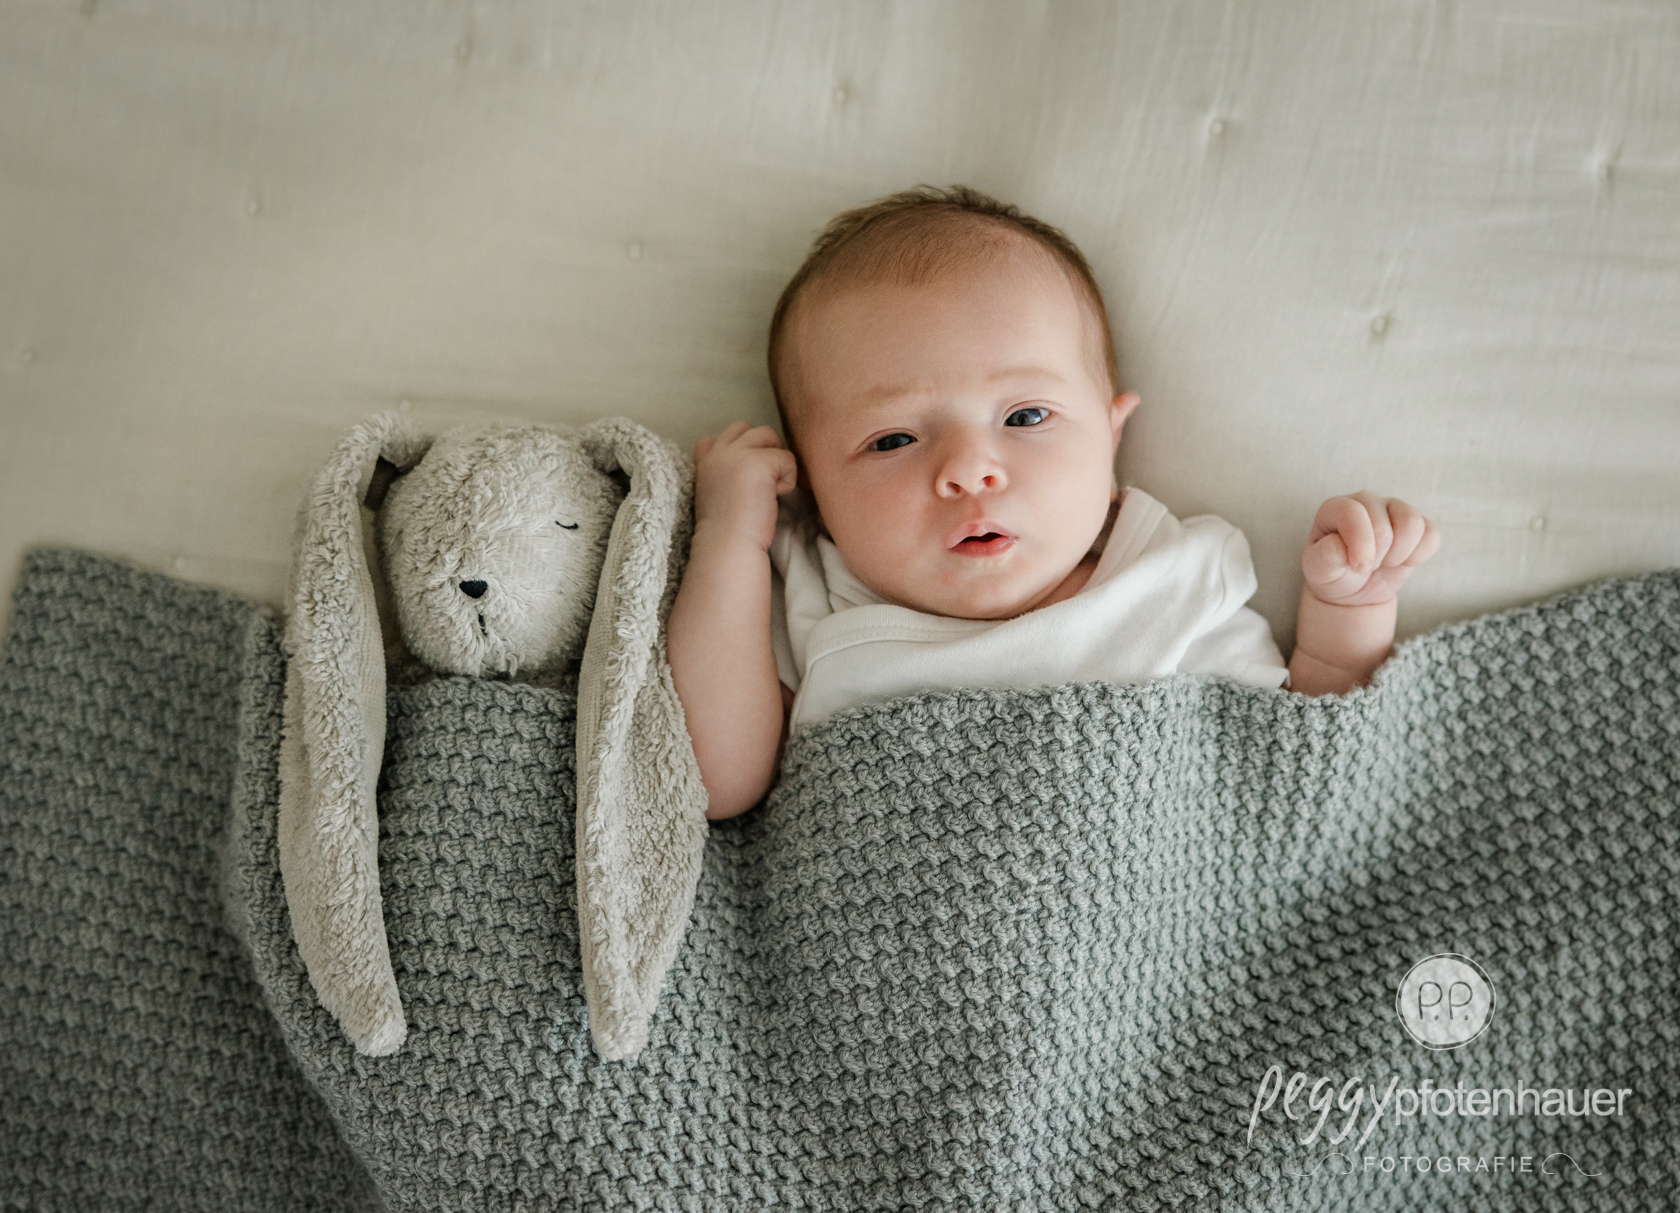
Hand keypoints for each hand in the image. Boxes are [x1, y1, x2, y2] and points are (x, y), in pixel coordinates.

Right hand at [692, 421, 797, 552]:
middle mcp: (717, 451)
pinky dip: (788, 480)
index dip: (738, 449)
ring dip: (776, 460)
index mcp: (705, 460)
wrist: (728, 546)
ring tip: (769, 489)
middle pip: (747, 428)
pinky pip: (787, 458)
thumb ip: (725, 472)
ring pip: (769, 435)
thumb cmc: (727, 529)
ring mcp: (736, 453)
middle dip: (762, 448)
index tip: (744, 476)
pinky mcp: (758, 462)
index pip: (718, 436)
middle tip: (764, 480)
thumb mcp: (716, 492)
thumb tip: (753, 465)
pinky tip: (775, 497)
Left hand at [1302, 492, 1439, 607]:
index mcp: (1336, 507)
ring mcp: (1393, 508)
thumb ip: (1327, 556)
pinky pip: (1431, 536)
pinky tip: (1402, 560)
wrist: (1352, 588)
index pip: (1353, 514)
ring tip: (1384, 562)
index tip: (1357, 567)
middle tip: (1365, 566)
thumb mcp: (1320, 569)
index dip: (1360, 546)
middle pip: (1383, 528)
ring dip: (1399, 555)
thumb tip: (1345, 546)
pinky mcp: (1417, 523)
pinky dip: (1418, 556)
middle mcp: (1365, 500)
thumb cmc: (1332, 573)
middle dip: (1376, 557)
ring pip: (1412, 524)